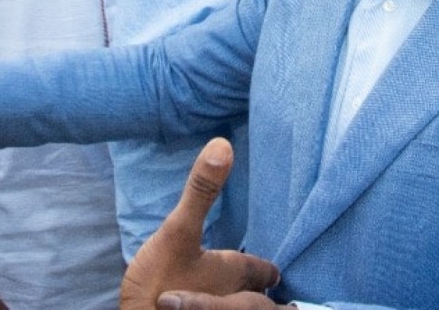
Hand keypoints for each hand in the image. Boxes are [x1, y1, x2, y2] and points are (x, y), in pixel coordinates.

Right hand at [120, 138, 279, 309]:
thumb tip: (223, 145)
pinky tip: (205, 306)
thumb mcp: (178, 231)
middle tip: (268, 286)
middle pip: (253, 296)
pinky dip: (217, 309)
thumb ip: (201, 192)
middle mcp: (228, 297)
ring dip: (241, 302)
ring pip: (235, 308)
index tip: (277, 272)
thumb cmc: (161, 283)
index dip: (268, 270)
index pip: (260, 271)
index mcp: (231, 272)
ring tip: (243, 298)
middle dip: (258, 290)